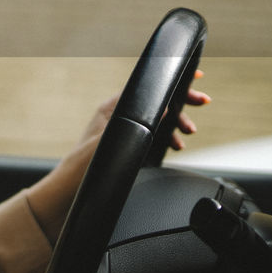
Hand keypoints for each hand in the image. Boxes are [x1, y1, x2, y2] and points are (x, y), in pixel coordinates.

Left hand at [27, 76, 210, 242]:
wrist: (68, 195)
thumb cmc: (80, 170)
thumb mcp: (106, 143)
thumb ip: (132, 124)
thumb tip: (161, 108)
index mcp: (112, 108)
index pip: (147, 87)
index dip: (171, 81)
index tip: (193, 76)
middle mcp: (119, 117)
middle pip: (156, 101)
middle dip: (181, 102)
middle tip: (203, 102)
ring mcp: (125, 132)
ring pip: (158, 120)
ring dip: (177, 124)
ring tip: (189, 132)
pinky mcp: (128, 149)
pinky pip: (155, 137)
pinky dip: (169, 139)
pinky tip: (177, 146)